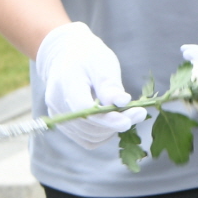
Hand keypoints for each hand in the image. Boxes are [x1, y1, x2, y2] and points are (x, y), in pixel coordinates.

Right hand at [36, 22, 145, 148]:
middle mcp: (57, 103)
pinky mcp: (65, 125)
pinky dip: (103, 134)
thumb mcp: (102, 63)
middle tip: (139, 113)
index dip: (108, 118)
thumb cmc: (89, 58)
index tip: (129, 120)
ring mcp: (59, 116)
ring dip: (111, 130)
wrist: (68, 58)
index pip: (85, 109)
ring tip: (128, 115)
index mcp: (66, 83)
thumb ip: (109, 85)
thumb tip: (122, 102)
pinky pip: (87, 139)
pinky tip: (114, 121)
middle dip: (116, 123)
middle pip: (89, 125)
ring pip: (90, 136)